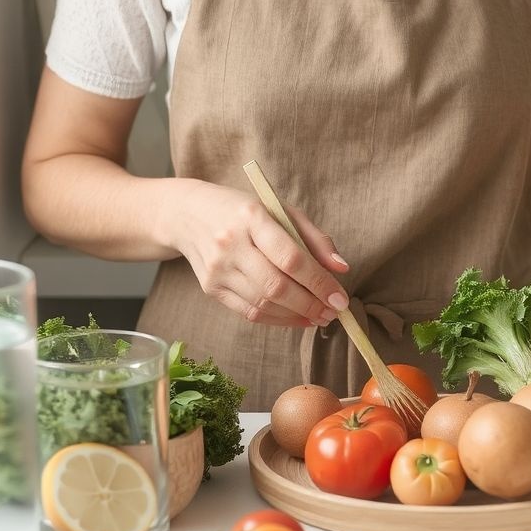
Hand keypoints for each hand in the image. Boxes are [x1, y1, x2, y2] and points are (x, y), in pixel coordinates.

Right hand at [168, 181, 349, 327]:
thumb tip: (342, 269)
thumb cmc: (244, 211)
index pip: (290, 257)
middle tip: (333, 312)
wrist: (189, 215)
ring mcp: (217, 269)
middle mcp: (230, 244)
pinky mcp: (210, 288)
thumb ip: (314, 238)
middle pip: (276, 286)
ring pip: (263, 303)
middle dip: (310, 304)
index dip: (318, 282)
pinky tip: (296, 318)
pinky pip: (249, 312)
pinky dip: (277, 319)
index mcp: (251, 216)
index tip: (340, 298)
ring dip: (297, 316)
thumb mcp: (280, 211)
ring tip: (319, 316)